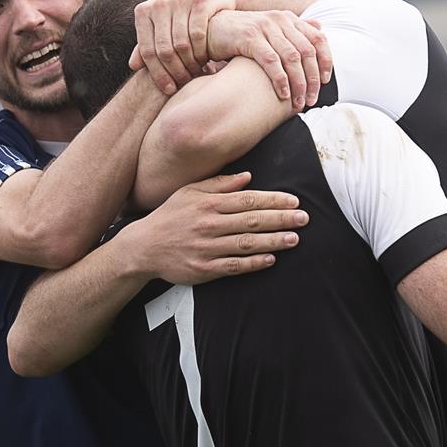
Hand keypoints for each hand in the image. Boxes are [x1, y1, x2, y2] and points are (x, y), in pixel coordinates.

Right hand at [129, 172, 308, 284]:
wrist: (142, 247)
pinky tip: (271, 259)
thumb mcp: (189, 192)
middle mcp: (209, 224)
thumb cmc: (169, 217)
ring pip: (246, 243)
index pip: (247, 200)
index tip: (293, 201)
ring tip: (295, 238)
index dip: (273, 200)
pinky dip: (254, 263)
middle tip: (304, 218)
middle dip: (280, 219)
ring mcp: (207, 248)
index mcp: (208, 204)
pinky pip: (234, 265)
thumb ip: (218, 184)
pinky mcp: (204, 269)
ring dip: (273, 241)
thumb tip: (247, 177)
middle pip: (252, 221)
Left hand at [131, 0, 243, 93]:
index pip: (147, 50)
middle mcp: (159, 3)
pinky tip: (207, 60)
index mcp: (144, 11)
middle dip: (175, 72)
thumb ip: (148, 43)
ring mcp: (180, 0)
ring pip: (181, 44)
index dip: (158, 74)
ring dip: (190, 64)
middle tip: (185, 83)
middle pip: (164, 49)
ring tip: (196, 74)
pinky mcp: (201, 0)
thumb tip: (133, 65)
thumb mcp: (163, 27)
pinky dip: (202, 51)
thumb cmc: (185, 15)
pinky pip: (198, 34)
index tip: (169, 89)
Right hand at [204, 10, 331, 110]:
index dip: (325, 60)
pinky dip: (280, 79)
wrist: (211, 28)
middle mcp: (280, 20)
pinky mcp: (250, 37)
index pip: (318, 38)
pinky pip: (272, 61)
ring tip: (298, 102)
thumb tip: (320, 27)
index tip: (326, 82)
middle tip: (312, 99)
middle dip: (313, 79)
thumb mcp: (270, 30)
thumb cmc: (242, 35)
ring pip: (292, 58)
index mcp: (288, 19)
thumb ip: (294, 31)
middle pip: (307, 52)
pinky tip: (283, 94)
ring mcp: (265, 27)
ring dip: (298, 83)